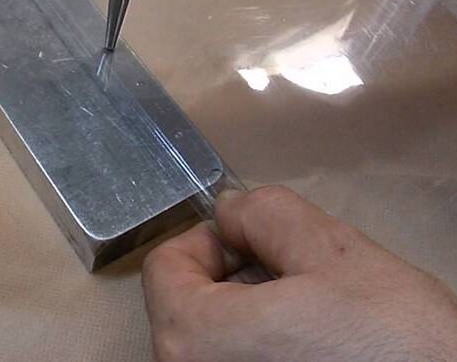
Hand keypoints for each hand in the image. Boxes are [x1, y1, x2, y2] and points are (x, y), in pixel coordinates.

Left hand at [142, 186, 456, 361]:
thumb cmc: (395, 348)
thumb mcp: (333, 255)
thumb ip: (265, 216)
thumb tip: (231, 210)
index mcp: (193, 338)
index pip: (164, 266)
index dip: (208, 240)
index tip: (253, 240)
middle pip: (184, 305)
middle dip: (234, 277)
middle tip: (295, 277)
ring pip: (211, 340)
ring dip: (251, 314)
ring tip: (312, 317)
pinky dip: (261, 350)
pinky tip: (313, 350)